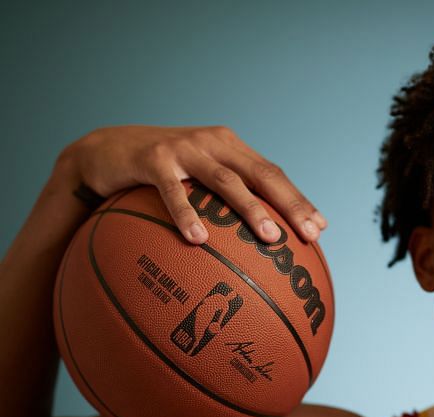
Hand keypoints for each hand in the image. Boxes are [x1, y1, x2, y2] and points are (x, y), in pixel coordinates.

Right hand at [65, 125, 326, 243]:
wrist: (102, 151)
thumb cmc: (157, 175)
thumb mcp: (195, 181)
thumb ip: (223, 201)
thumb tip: (255, 244)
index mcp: (230, 149)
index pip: (273, 174)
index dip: (298, 199)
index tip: (319, 229)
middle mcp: (214, 143)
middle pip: (262, 174)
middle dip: (289, 204)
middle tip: (307, 234)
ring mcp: (184, 148)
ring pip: (226, 180)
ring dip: (251, 210)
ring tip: (270, 238)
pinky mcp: (152, 158)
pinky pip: (173, 190)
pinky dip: (187, 214)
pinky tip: (198, 239)